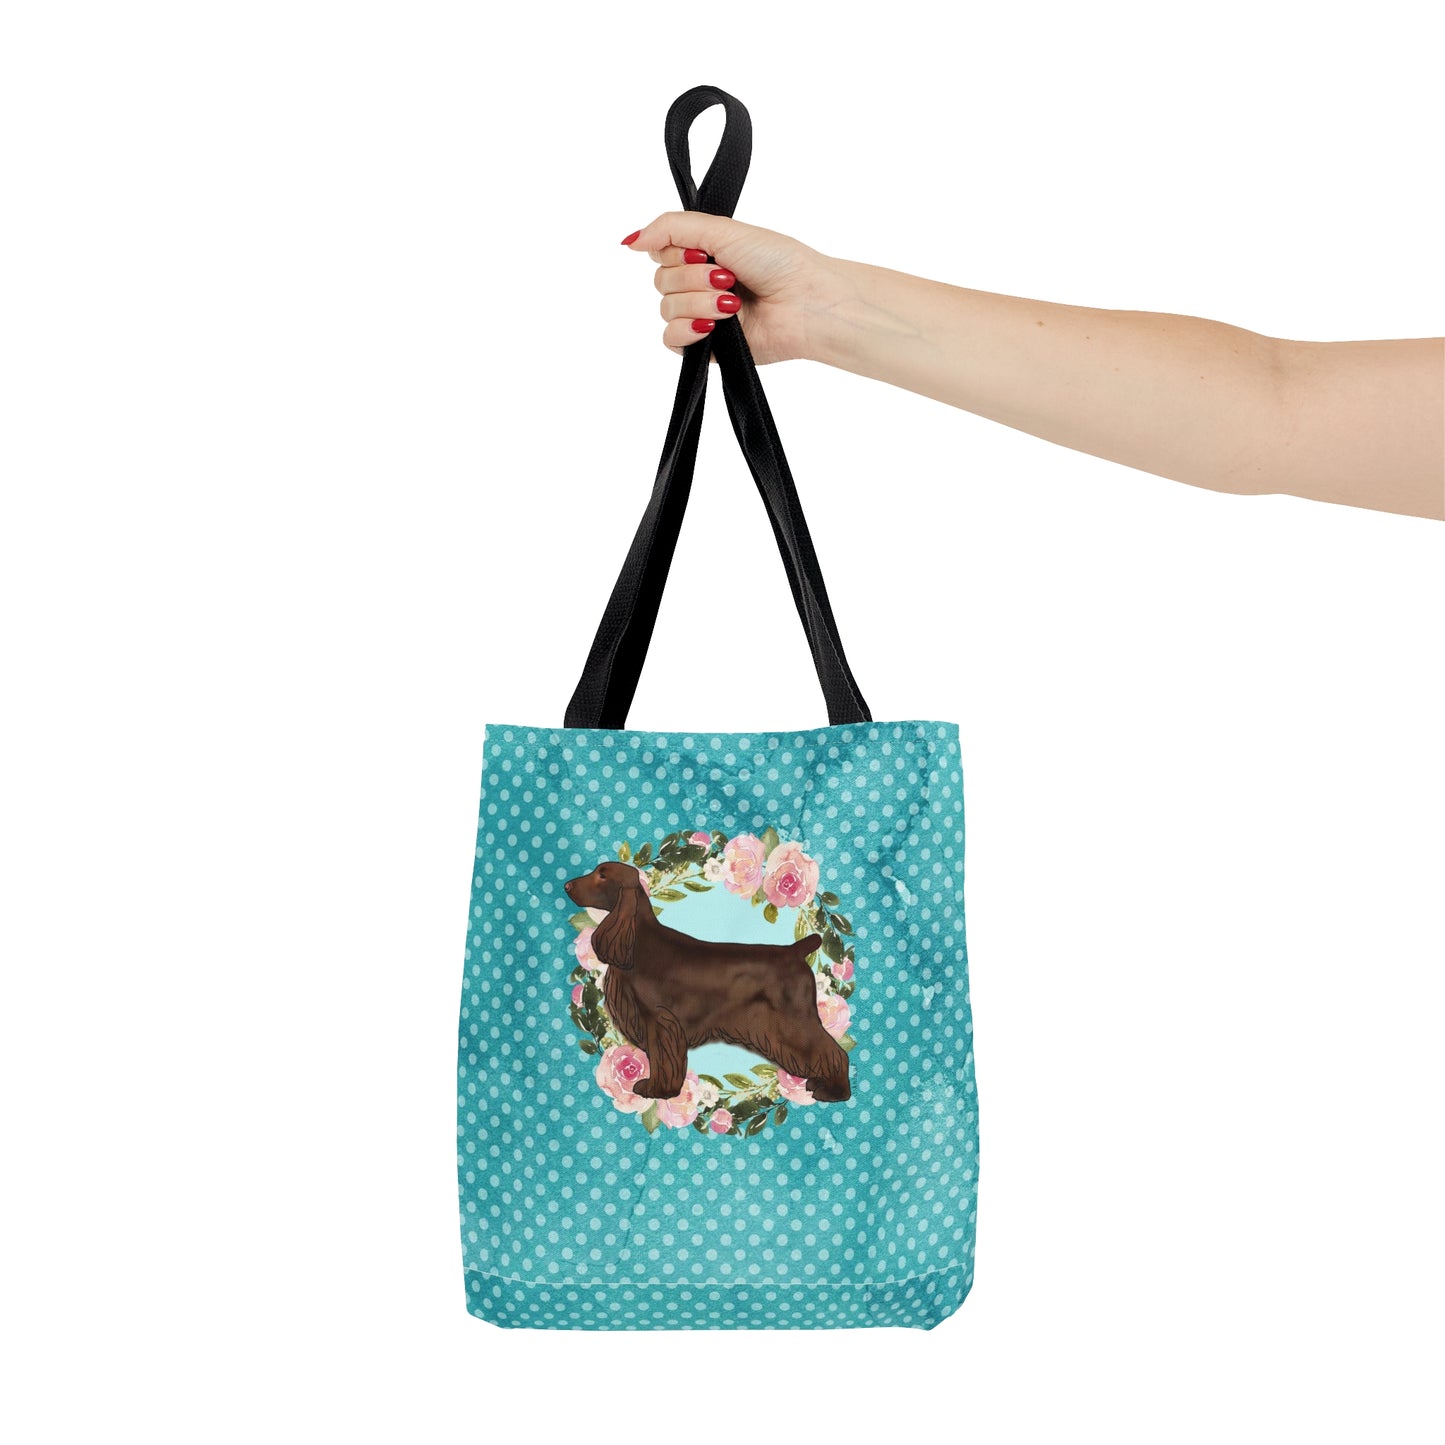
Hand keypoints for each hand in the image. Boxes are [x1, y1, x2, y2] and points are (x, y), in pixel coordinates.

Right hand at [622, 211, 834, 364]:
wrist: (804, 302)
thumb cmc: (777, 262)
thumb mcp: (721, 229)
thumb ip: (671, 227)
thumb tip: (630, 240)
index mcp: (703, 255)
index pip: (660, 251)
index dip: (675, 252)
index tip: (702, 253)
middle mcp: (699, 284)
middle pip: (660, 281)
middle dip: (691, 279)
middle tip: (727, 278)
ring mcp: (702, 316)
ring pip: (666, 309)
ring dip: (698, 303)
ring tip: (732, 302)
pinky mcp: (706, 347)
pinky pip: (671, 339)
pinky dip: (688, 330)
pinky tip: (713, 326)